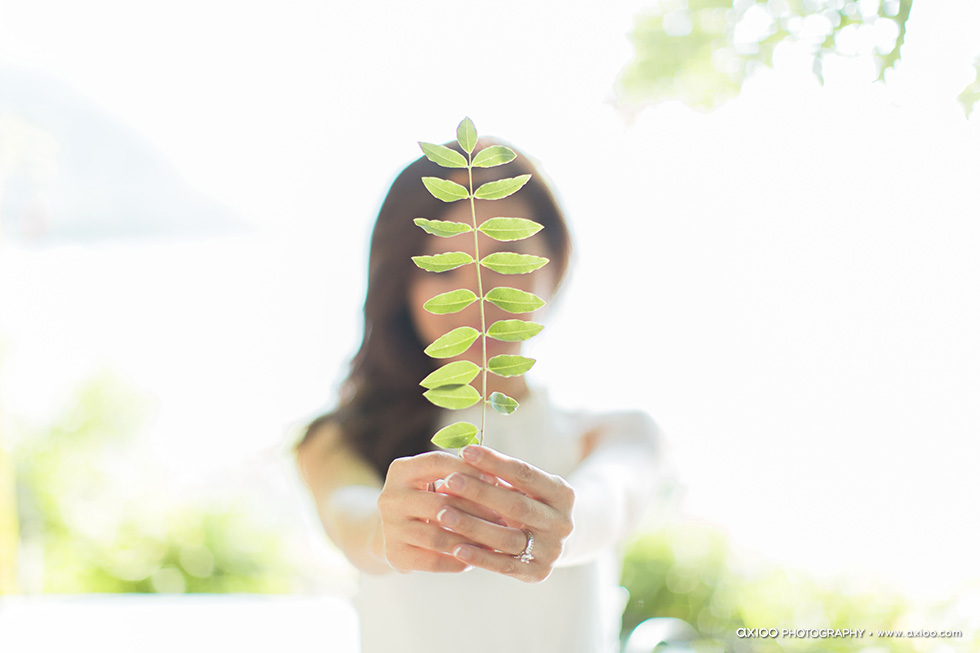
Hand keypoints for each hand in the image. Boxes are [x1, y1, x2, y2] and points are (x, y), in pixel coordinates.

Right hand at [377, 451, 504, 572]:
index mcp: (401, 470)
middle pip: (439, 502)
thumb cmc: (429, 499)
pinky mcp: (395, 554)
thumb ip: (461, 475)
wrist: (398, 532)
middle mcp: (390, 497)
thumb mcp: (437, 480)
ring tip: (493, 541)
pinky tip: (474, 559)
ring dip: (469, 540)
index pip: (437, 463)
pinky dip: (457, 562)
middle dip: (474, 510)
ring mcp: (390, 527)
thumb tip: (497, 476)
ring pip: (437, 536)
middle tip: (501, 517)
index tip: (495, 478)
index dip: (467, 469)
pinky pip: (433, 561)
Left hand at [436, 445, 574, 582]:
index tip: (466, 451)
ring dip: (472, 525)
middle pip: (515, 505)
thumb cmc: (532, 504)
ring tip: (443, 514)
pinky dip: (479, 557)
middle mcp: (562, 522)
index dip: (494, 462)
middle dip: (479, 492)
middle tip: (449, 481)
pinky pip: (504, 565)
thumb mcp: (527, 487)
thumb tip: (463, 459)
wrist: (560, 542)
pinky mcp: (538, 573)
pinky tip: (455, 548)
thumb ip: (501, 476)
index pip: (524, 474)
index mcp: (562, 494)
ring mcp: (552, 550)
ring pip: (507, 537)